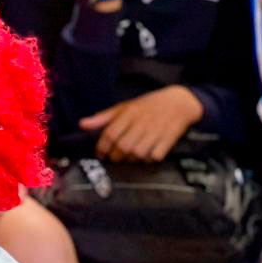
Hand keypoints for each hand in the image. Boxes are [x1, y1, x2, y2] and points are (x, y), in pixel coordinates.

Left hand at [79, 86, 202, 161]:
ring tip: (130, 156)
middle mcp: (142, 122)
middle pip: (122, 147)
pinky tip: (146, 154)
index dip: (102, 148)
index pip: (110, 134)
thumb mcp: (125, 107)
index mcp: (130, 113)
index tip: (100, 154)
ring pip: (137, 155)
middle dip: (116, 156)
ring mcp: (156, 132)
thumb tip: (81, 124)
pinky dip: (148, 160)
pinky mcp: (168, 141)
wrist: (180, 102)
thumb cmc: (147, 106)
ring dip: (131, 159)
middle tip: (115, 157)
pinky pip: (152, 158)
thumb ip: (103, 118)